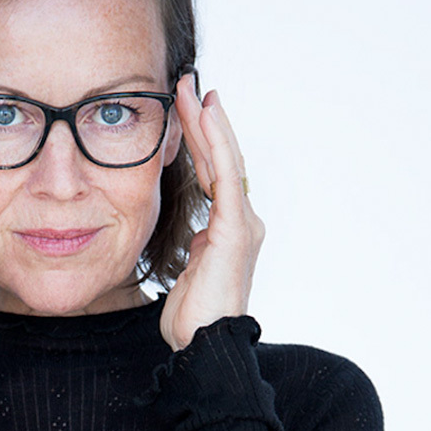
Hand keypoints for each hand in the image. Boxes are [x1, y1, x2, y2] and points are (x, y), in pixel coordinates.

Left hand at [159, 77, 264, 350]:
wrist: (204, 344)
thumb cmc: (193, 318)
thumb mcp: (189, 271)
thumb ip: (195, 246)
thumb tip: (196, 234)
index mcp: (229, 230)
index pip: (214, 175)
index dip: (203, 142)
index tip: (188, 111)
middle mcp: (242, 222)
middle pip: (222, 161)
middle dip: (205, 122)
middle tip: (188, 86)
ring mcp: (243, 224)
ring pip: (226, 161)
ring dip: (209, 124)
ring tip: (194, 92)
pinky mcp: (236, 230)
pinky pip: (226, 177)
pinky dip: (217, 144)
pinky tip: (208, 118)